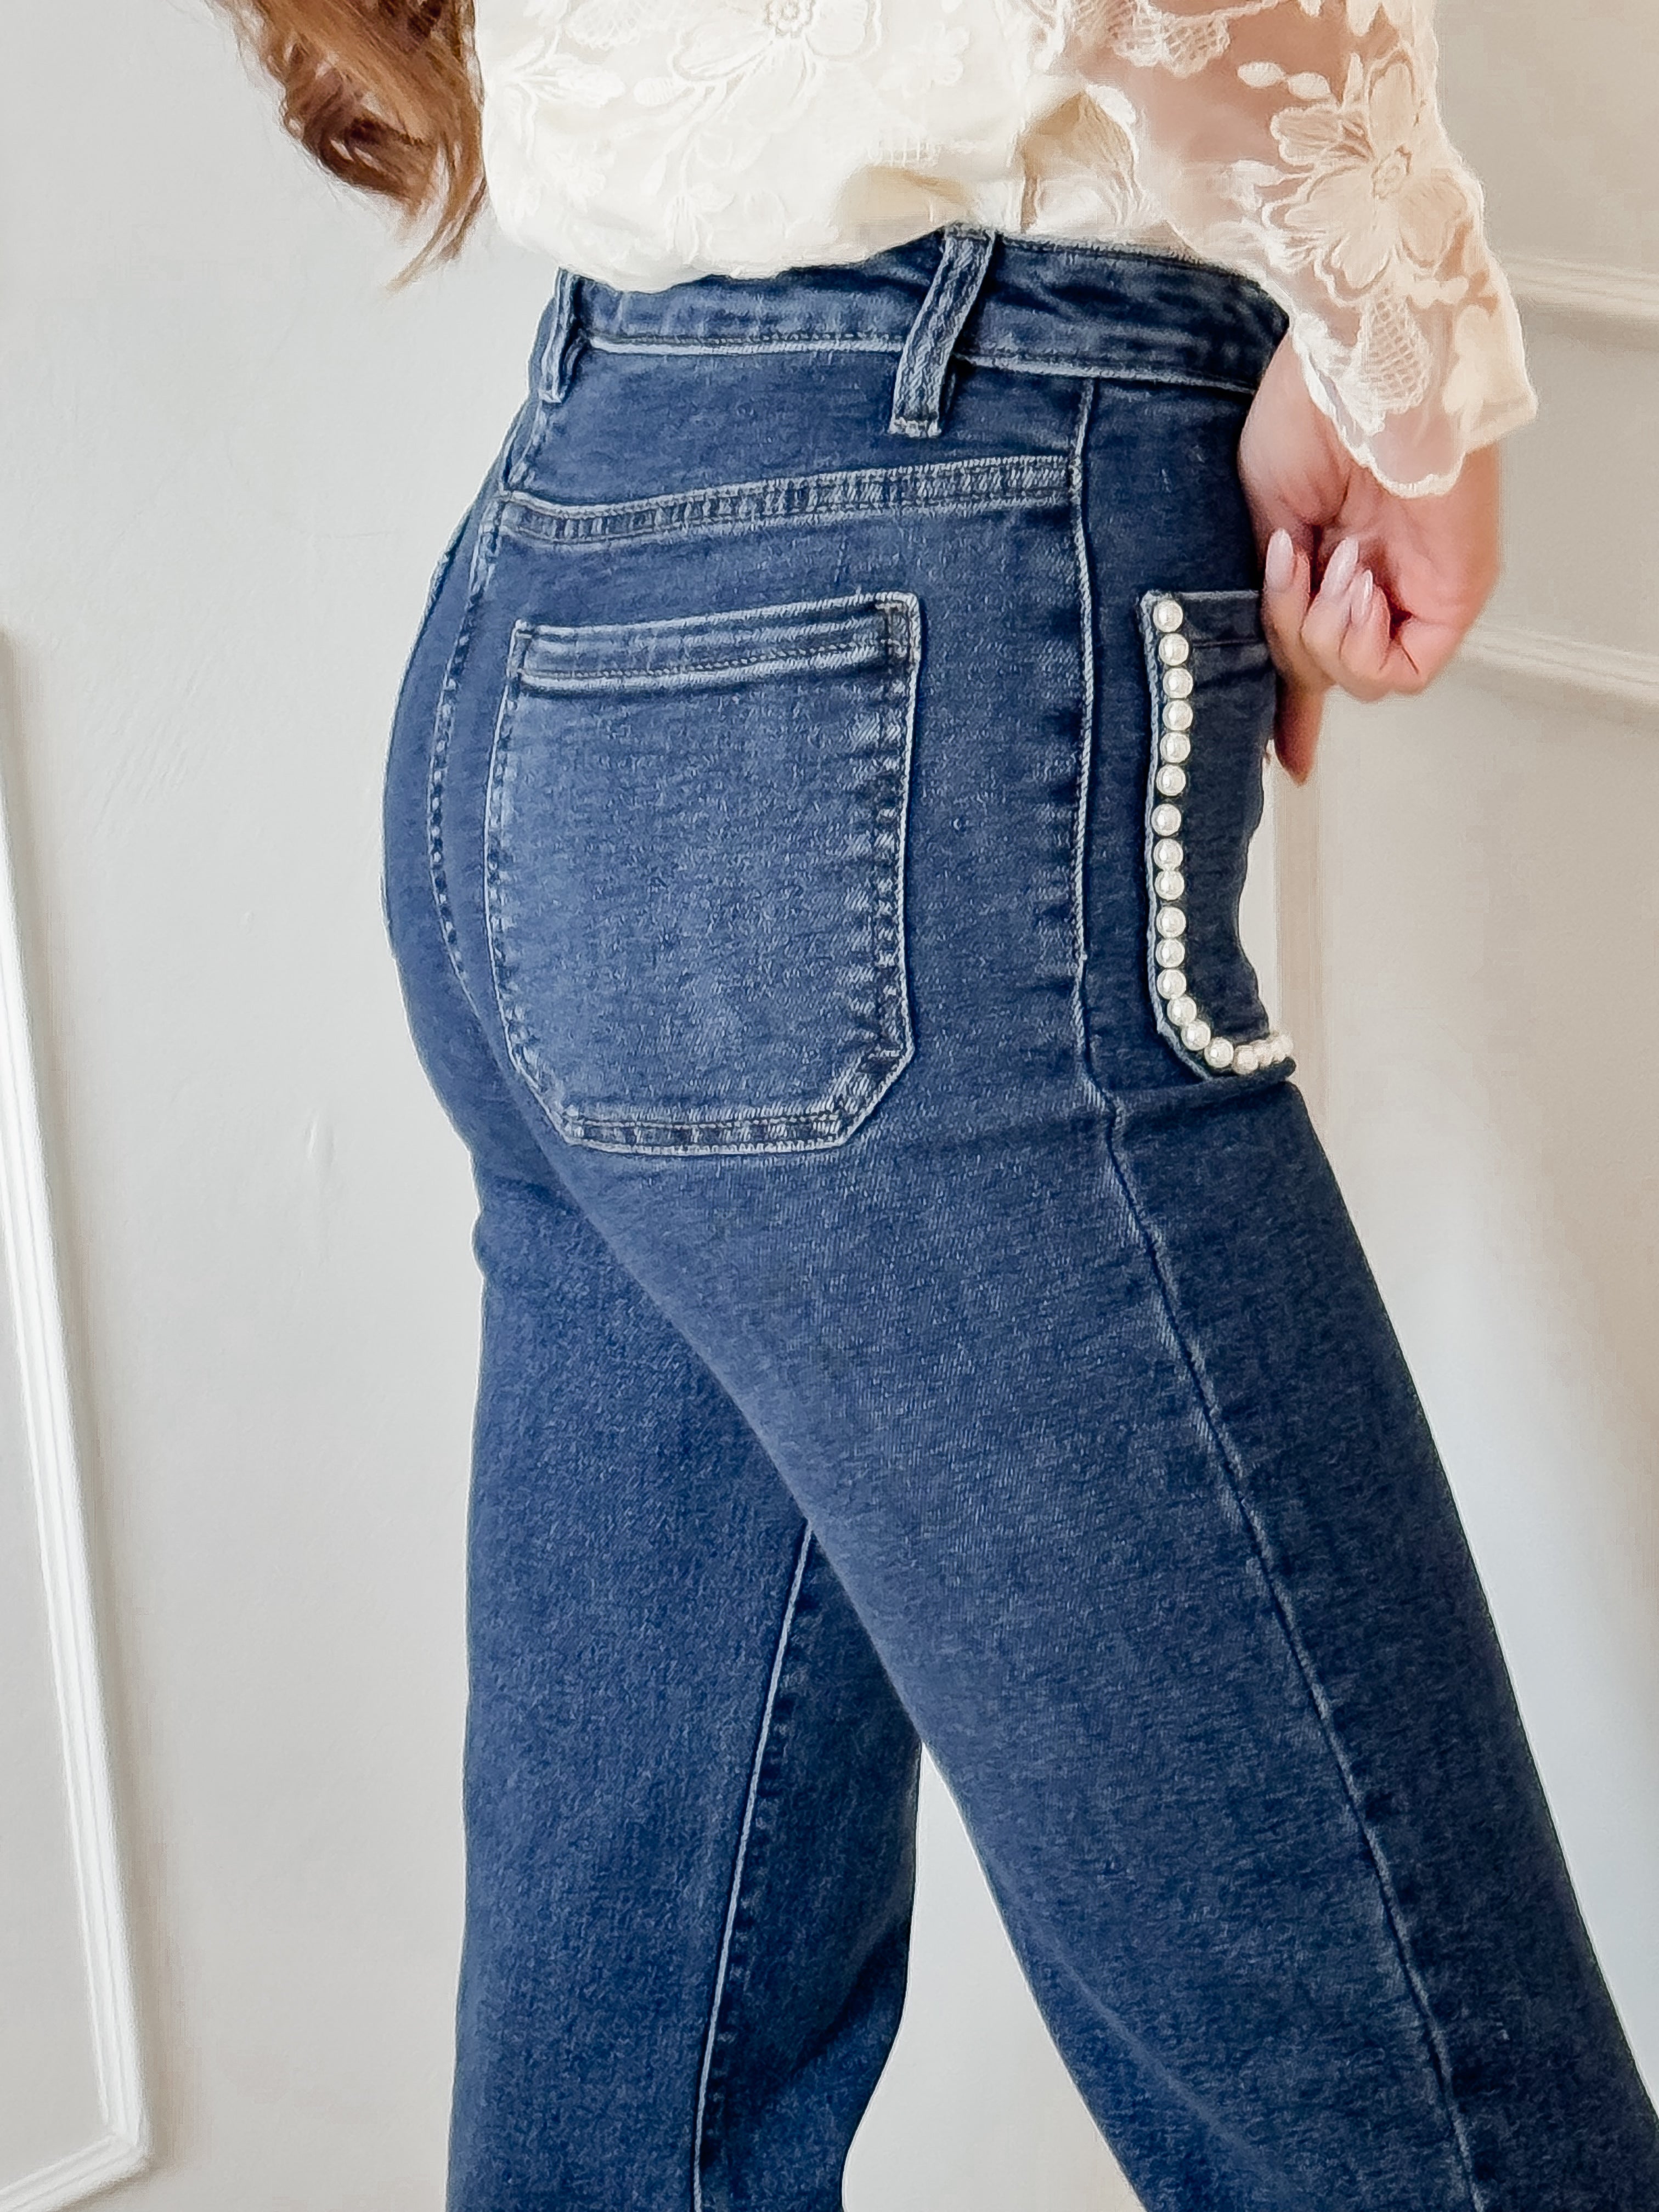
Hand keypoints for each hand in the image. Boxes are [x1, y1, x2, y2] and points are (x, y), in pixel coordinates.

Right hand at [1237, 336, 1500, 781]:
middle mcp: (1380, 578)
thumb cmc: (1307, 415)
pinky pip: (1403, 669)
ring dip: (1324, 635)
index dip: (1299, 714)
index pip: (1321, 655)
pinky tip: (1354, 583)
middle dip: (1294, 638)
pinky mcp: (1454, 592)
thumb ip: (1269, 611)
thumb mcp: (1261, 529)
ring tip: (1326, 565)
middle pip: (1332, 672)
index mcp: (1330, 559)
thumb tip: (1266, 687)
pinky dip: (1360, 643)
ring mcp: (1420, 586)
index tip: (1289, 760)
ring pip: (1365, 678)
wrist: (1355, 368)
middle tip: (1290, 573)